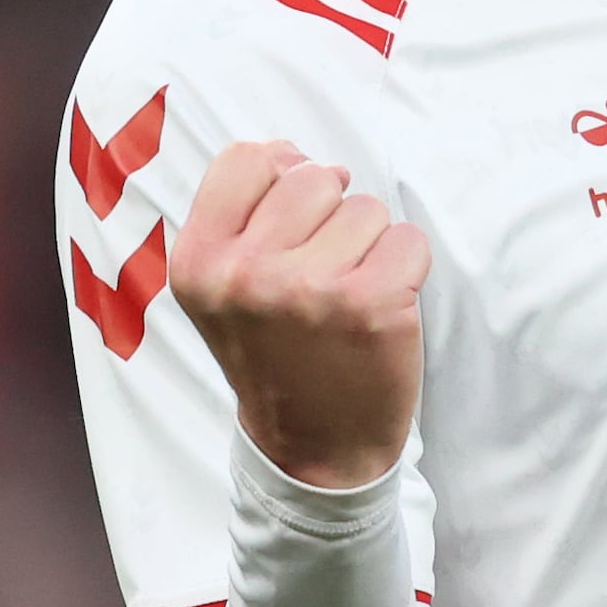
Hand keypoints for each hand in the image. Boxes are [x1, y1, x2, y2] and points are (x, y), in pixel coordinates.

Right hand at [173, 138, 429, 488]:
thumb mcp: (223, 291)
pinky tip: (379, 310)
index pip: (246, 159)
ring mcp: (309, 289)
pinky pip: (407, 239)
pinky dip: (404, 269)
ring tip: (345, 301)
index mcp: (198, 263)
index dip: (280, 178)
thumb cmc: (276, 358)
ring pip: (365, 208)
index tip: (291, 225)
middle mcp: (246, 274)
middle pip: (312, 177)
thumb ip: (243, 217)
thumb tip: (296, 155)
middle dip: (329, 216)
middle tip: (320, 277)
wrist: (314, 451)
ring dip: (367, 247)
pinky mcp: (371, 303)